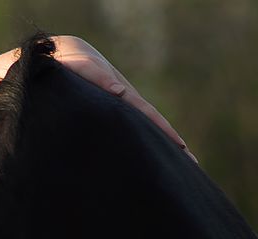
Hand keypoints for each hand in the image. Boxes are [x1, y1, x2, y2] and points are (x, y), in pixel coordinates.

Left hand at [52, 35, 196, 162]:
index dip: (165, 131)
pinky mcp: (111, 110)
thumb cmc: (70, 61)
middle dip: (172, 142)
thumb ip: (98, 77)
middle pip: (154, 124)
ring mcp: (120, 106)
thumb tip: (121, 91)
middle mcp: (126, 101)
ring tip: (177, 164)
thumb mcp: (81, 67)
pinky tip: (146, 153)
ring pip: (144, 127)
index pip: (149, 115)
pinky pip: (130, 128)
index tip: (181, 147)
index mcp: (123, 93)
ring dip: (160, 144)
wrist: (65, 54)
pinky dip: (143, 140)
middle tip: (193, 163)